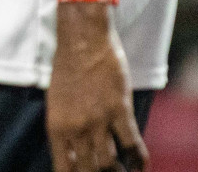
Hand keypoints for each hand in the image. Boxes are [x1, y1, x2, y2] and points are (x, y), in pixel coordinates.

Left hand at [46, 1, 146, 171]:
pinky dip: (139, 161)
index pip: (64, 169)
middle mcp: (75, 129)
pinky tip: (141, 167)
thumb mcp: (57, 103)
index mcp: (56, 128)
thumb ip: (67, 129)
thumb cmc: (67, 68)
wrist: (82, 39)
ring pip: (110, 164)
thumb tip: (77, 153)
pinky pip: (133, 146)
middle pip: (89, 170)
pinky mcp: (119, 111)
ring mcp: (97, 121)